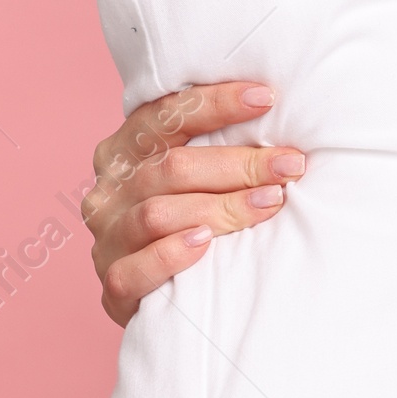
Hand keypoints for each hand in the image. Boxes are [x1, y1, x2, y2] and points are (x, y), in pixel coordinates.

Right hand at [82, 81, 304, 327]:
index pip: (164, 117)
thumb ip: (212, 153)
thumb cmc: (187, 222)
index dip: (215, 105)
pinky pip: (133, 270)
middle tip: (289, 165)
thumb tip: (280, 135)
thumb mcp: (190, 181)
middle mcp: (109, 192)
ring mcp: (107, 240)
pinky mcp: (113, 285)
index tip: (265, 98)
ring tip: (269, 203)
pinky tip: (204, 244)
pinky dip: (170, 255)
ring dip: (221, 208)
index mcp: (122, 153)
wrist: (159, 299)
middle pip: (172, 168)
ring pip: (158, 214)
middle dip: (239, 164)